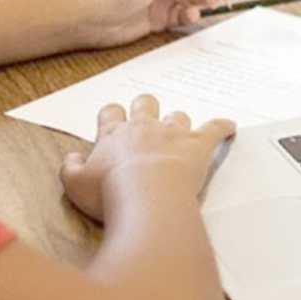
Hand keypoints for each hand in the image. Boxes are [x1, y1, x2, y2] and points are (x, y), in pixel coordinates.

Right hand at [60, 94, 235, 221]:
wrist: (145, 196)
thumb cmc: (109, 193)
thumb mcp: (74, 184)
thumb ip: (70, 167)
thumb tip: (72, 156)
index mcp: (114, 134)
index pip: (110, 112)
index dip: (112, 114)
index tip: (113, 119)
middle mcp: (143, 127)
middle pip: (145, 103)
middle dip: (145, 106)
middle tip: (146, 115)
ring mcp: (173, 133)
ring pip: (178, 115)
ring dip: (178, 121)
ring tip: (180, 131)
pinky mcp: (198, 145)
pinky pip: (215, 128)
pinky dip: (224, 127)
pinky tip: (230, 127)